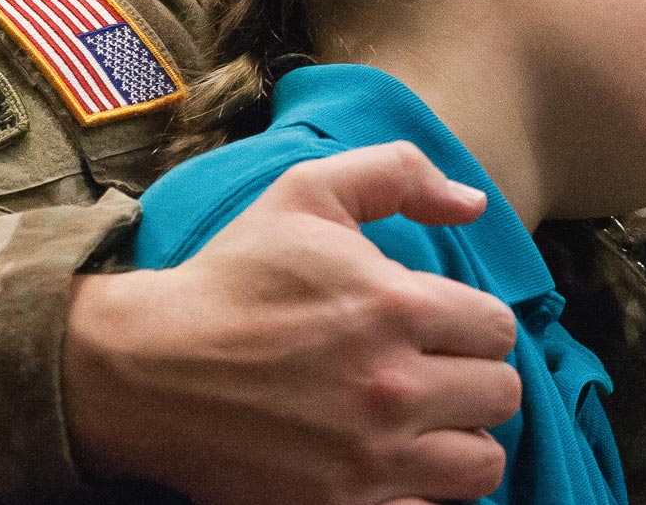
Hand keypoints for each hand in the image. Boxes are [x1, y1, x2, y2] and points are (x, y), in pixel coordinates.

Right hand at [65, 141, 522, 504]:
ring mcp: (367, 459)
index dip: (472, 324)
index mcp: (395, 306)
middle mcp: (392, 387)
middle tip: (430, 375)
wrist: (145, 368)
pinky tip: (398, 470)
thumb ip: (398, 174)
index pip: (498, 328)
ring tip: (423, 425)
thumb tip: (473, 204)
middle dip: (472, 380)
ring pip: (482, 463)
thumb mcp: (307, 193)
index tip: (437, 327)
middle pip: (500, 396)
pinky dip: (424, 495)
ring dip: (460, 441)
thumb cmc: (231, 278)